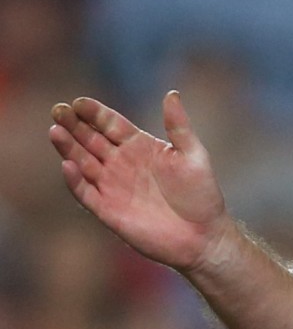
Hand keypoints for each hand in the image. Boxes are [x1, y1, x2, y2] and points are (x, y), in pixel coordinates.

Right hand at [49, 91, 233, 272]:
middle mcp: (122, 163)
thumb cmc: (201, 193)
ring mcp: (113, 186)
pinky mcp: (107, 210)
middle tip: (58, 110)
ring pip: (83, 162)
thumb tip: (172, 93)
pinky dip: (75, 180)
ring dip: (69, 147)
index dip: (95, 113)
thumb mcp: (193, 154)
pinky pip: (86, 193)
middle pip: (92, 140)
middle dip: (74, 125)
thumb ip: (179, 126)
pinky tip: (67, 165)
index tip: (79, 102)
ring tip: (55, 130)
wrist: (201, 235)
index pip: (112, 124)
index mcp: (141, 146)